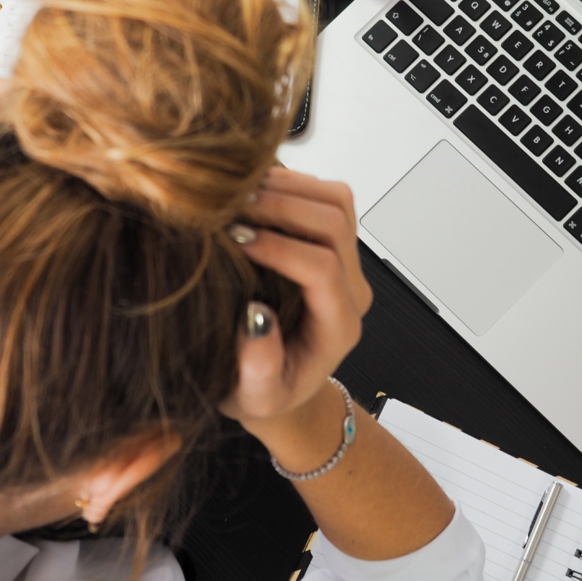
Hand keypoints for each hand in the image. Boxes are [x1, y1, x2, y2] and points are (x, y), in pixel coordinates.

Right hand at [221, 167, 371, 429]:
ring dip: (287, 188)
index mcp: (337, 326)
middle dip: (281, 206)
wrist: (281, 383)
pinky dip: (289, 183)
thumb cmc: (265, 392)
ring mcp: (345, 261)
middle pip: (335, 224)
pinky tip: (250, 192)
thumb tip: (255, 318)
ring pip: (336, 201)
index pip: (322, 269)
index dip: (279, 248)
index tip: (235, 240)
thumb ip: (259, 369)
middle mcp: (350, 289)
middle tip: (231, 207)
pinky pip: (324, 196)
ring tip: (238, 194)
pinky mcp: (331, 242)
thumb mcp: (254, 397)